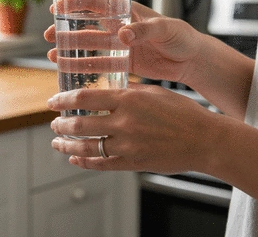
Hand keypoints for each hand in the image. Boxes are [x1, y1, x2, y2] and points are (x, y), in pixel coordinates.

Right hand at [44, 0, 201, 83]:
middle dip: (65, 29)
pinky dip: (83, 66)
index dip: (74, 3)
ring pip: (88, 46)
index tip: (56, 8)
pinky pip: (100, 64)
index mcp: (127, 11)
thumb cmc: (182, 36)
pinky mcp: (123, 62)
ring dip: (69, 49)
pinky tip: (68, 68)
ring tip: (52, 54)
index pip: (96, 2)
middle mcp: (119, 26)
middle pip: (85, 25)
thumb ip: (144, 29)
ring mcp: (119, 45)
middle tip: (48, 35)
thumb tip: (122, 34)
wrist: (191, 59)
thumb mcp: (166, 28)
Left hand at [48, 84, 216, 173]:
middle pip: (80, 124)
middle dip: (61, 125)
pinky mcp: (133, 163)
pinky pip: (102, 164)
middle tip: (54, 124)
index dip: (64, 100)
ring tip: (57, 142)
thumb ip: (126, 92)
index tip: (53, 101)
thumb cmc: (181, 112)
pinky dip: (84, 162)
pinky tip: (75, 159)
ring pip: (87, 147)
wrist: (204, 139)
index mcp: (128, 99)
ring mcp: (127, 145)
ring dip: (67, 146)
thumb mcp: (152, 92)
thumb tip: (105, 93)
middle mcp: (124, 122)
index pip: (85, 98)